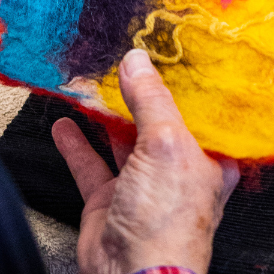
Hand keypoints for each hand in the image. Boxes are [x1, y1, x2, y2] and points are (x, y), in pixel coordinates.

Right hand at [52, 49, 239, 273]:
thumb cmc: (168, 223)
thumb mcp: (166, 145)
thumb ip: (150, 100)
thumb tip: (137, 61)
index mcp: (209, 159)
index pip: (198, 109)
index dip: (182, 81)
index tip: (164, 50)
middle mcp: (177, 170)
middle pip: (156, 120)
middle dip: (138, 92)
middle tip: (120, 59)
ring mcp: (142, 185)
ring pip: (122, 139)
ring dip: (105, 114)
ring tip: (90, 82)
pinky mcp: (109, 201)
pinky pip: (91, 164)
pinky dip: (76, 143)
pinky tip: (64, 123)